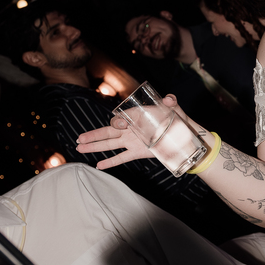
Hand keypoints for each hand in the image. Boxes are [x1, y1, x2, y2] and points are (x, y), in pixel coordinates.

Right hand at [75, 94, 199, 171]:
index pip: (119, 118)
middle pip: (108, 131)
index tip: (122, 126)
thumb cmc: (177, 119)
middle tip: (80, 138)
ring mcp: (132, 141)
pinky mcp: (137, 152)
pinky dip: (111, 162)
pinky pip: (121, 157)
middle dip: (93, 135)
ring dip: (95, 147)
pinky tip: (99, 165)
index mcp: (136, 115)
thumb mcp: (175, 109)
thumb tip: (169, 99)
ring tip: (80, 148)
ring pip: (110, 144)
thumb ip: (172, 102)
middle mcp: (131, 128)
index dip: (117, 122)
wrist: (184, 136)